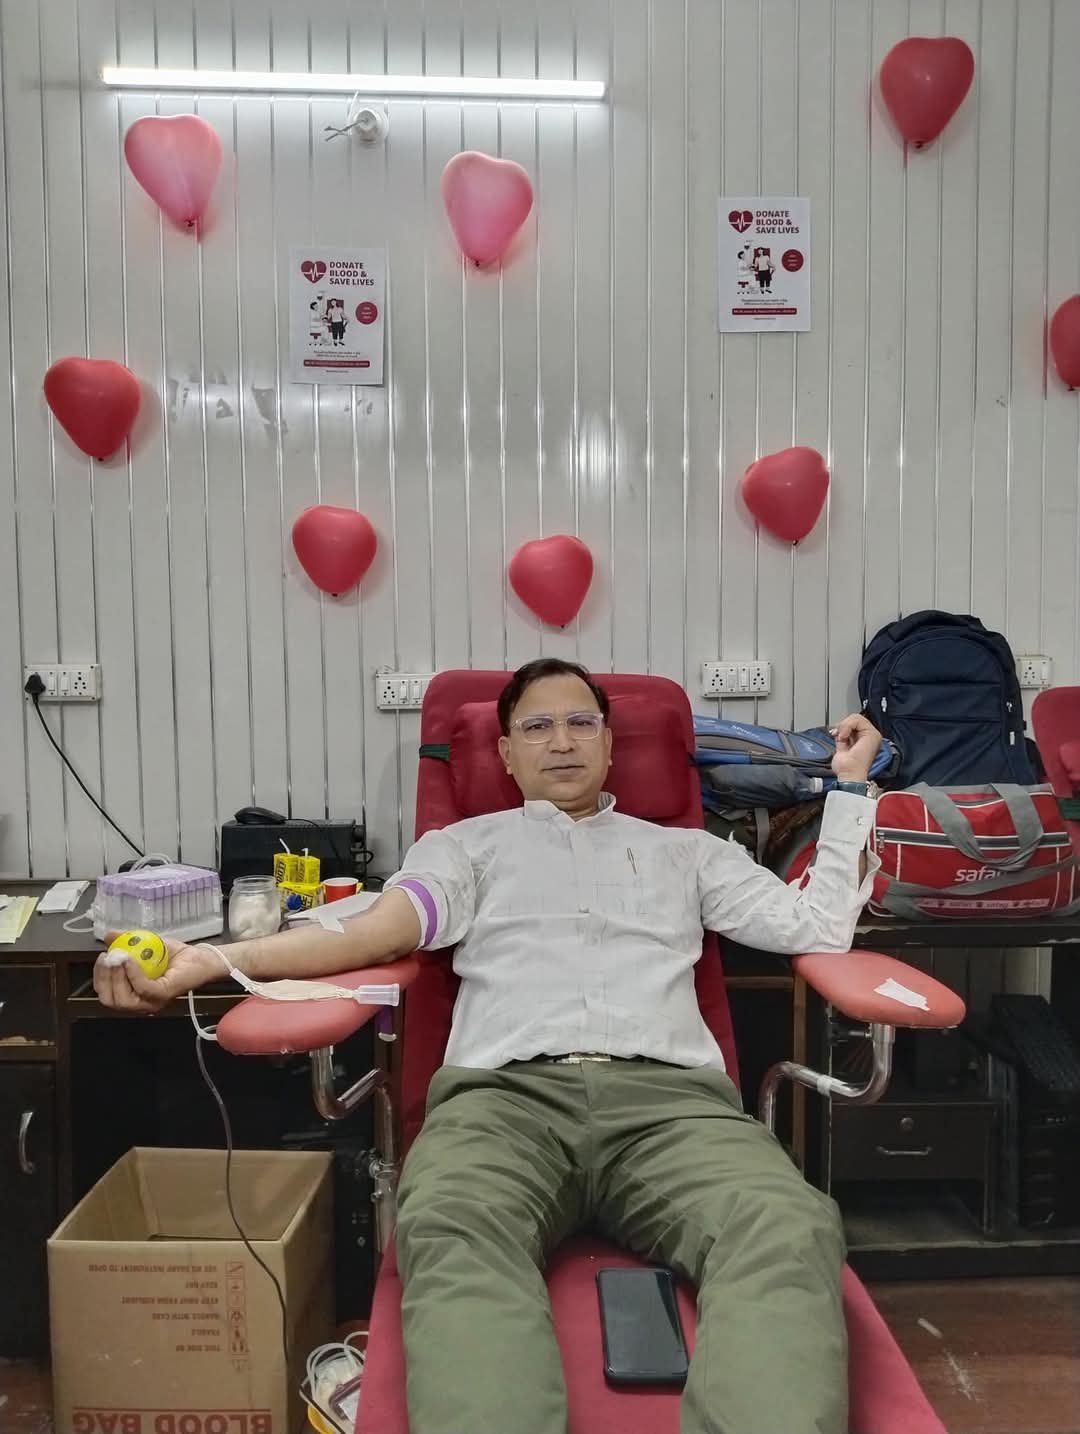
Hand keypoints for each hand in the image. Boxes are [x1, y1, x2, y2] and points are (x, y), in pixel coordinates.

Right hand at [93, 936, 224, 1014]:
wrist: (201, 957)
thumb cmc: (175, 956)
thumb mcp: (145, 945)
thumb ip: (126, 940)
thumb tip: (108, 935)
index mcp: (134, 995)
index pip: (107, 996)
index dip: (99, 978)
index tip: (101, 958)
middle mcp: (142, 1003)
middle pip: (112, 1001)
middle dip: (104, 979)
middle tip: (107, 957)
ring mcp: (153, 1001)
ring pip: (124, 1000)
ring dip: (116, 977)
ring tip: (118, 956)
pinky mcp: (164, 995)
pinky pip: (143, 988)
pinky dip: (133, 974)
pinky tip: (130, 959)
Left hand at [830, 712, 881, 782]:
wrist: (850, 775)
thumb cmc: (846, 767)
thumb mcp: (841, 747)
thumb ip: (843, 735)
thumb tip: (839, 728)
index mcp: (864, 740)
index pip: (853, 724)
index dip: (843, 727)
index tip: (836, 735)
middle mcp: (870, 737)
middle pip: (855, 719)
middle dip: (843, 726)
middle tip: (839, 737)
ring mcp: (872, 735)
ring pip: (855, 718)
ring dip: (844, 727)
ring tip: (842, 738)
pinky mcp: (872, 734)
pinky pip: (857, 720)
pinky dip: (846, 726)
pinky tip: (844, 737)